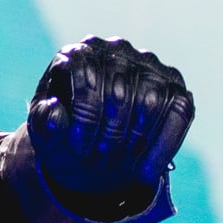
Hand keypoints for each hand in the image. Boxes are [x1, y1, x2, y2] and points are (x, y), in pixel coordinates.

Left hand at [27, 37, 192, 217]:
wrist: (93, 151)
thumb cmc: (65, 135)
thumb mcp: (45, 134)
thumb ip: (43, 123)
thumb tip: (55, 112)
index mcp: (79, 54)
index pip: (86, 72)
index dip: (84, 115)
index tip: (77, 149)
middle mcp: (117, 50)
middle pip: (120, 91)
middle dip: (109, 135)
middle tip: (99, 162)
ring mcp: (149, 67)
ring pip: (152, 100)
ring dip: (136, 141)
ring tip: (120, 166)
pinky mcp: (175, 88)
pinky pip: (179, 112)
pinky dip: (164, 145)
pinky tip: (145, 172)